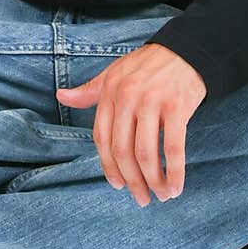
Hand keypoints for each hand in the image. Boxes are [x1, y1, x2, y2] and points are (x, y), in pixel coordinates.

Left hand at [56, 43, 206, 206]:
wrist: (186, 49)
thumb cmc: (148, 65)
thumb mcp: (115, 73)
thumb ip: (90, 90)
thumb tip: (61, 96)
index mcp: (110, 92)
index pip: (102, 138)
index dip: (108, 166)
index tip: (117, 185)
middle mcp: (128, 98)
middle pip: (123, 150)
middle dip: (132, 181)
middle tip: (141, 199)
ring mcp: (152, 102)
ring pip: (146, 153)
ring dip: (153, 182)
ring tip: (161, 195)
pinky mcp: (177, 107)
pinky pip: (173, 148)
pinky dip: (174, 173)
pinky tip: (175, 187)